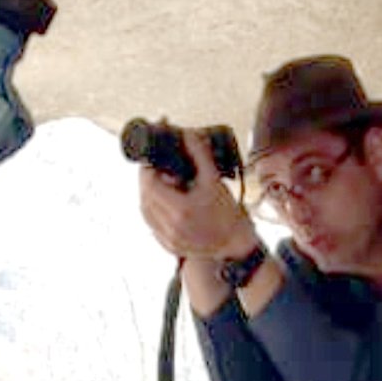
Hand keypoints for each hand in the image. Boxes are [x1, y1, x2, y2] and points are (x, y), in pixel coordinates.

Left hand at [139, 129, 257, 260]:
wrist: (236, 244)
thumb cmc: (228, 214)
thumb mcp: (215, 181)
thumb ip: (200, 155)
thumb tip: (188, 135)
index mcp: (180, 210)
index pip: (150, 183)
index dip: (147, 166)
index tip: (152, 156)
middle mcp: (170, 227)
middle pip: (145, 196)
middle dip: (147, 178)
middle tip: (155, 166)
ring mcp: (168, 239)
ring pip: (145, 211)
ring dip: (148, 194)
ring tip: (161, 183)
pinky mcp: (168, 246)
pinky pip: (151, 223)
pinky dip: (153, 209)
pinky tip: (164, 201)